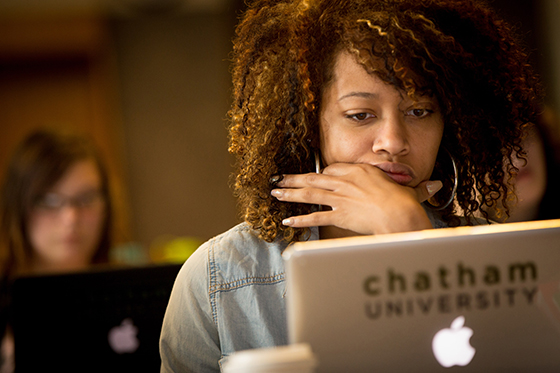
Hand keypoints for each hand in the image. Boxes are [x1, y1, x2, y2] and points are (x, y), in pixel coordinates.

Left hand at [270, 163, 442, 234]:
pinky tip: (287, 219)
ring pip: (309, 193)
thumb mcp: (410, 190)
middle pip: (314, 178)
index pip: (333, 170)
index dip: (321, 175)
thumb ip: (419, 188)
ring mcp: (341, 197)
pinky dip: (300, 218)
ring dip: (290, 193)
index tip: (312, 178)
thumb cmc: (407, 203)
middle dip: (294, 179)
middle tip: (278, 179)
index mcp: (359, 170)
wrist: (401, 214)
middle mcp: (346, 181)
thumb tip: (435, 185)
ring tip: (275, 192)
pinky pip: (315, 215)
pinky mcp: (339, 214)